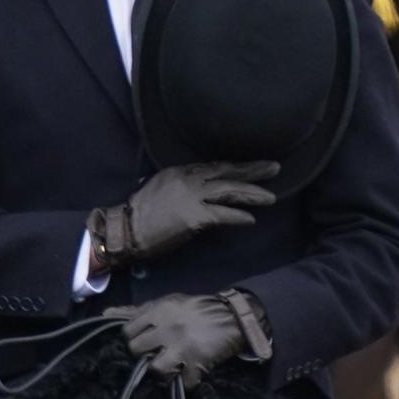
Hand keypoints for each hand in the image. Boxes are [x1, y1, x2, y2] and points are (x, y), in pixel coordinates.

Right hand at [91, 161, 276, 272]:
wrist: (124, 231)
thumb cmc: (137, 214)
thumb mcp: (157, 189)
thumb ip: (177, 185)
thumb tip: (193, 189)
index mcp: (179, 171)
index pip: (213, 167)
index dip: (235, 167)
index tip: (251, 167)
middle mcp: (188, 179)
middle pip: (226, 172)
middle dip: (252, 171)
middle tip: (274, 168)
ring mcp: (192, 197)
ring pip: (229, 191)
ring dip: (252, 193)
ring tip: (270, 197)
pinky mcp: (194, 217)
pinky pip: (223, 215)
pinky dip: (238, 217)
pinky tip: (251, 219)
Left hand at [111, 291, 254, 384]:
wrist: (235, 316)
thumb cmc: (195, 310)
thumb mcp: (166, 303)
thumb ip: (137, 311)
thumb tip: (106, 314)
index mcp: (159, 312)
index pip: (127, 331)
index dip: (130, 338)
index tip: (140, 341)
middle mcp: (168, 328)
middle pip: (136, 350)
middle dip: (141, 355)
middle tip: (152, 354)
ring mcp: (183, 347)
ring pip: (155, 368)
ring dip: (160, 371)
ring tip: (168, 367)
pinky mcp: (198, 363)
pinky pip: (183, 383)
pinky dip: (184, 383)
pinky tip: (186, 375)